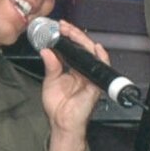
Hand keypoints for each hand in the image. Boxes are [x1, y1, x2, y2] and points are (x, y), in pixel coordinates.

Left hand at [39, 19, 105, 150]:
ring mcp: (91, 76)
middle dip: (74, 34)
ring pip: (93, 53)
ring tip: (72, 32)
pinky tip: (96, 48)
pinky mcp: (96, 84)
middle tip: (64, 27)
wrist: (63, 124)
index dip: (67, 36)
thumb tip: (47, 50)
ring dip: (84, 41)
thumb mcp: (50, 81)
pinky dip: (101, 57)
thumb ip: (51, 65)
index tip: (58, 27)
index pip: (73, 48)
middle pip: (83, 47)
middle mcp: (83, 70)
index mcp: (73, 69)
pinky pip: (102, 68)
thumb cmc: (58, 107)